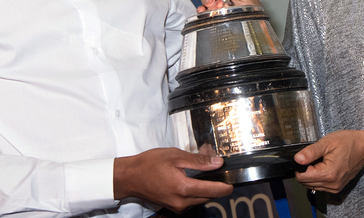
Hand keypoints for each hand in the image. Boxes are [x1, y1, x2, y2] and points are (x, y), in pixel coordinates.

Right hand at [114, 148, 232, 212]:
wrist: (130, 177)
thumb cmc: (150, 164)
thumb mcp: (175, 156)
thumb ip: (198, 161)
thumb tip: (218, 163)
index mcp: (184, 188)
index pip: (214, 191)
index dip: (226, 186)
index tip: (233, 180)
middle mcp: (182, 202)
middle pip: (209, 196)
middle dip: (217, 185)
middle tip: (217, 169)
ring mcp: (178, 207)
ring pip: (201, 199)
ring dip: (206, 188)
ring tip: (205, 172)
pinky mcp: (174, 207)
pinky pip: (192, 201)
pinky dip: (197, 191)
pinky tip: (194, 179)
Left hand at [294, 130, 363, 193]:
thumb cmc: (349, 143)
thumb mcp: (327, 142)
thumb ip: (310, 152)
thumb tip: (297, 159)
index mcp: (328, 173)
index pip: (302, 177)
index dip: (299, 167)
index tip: (305, 157)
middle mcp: (332, 184)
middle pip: (306, 183)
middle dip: (305, 170)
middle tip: (313, 157)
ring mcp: (335, 187)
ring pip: (312, 185)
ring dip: (311, 174)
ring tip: (320, 160)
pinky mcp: (337, 187)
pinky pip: (320, 186)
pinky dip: (318, 177)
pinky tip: (324, 166)